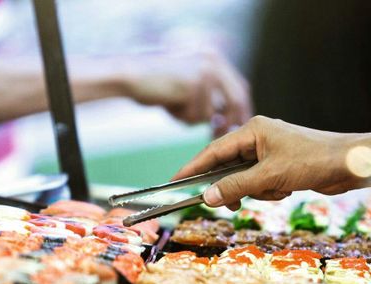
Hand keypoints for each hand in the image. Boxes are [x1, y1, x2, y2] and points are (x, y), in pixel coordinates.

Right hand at [121, 48, 251, 136]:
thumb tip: (229, 118)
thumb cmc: (156, 84)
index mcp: (214, 59)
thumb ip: (210, 94)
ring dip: (192, 118)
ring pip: (211, 114)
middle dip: (230, 122)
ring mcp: (205, 73)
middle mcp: (214, 62)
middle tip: (218, 136)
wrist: (129, 74)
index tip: (237, 129)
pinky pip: (196, 117)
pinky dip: (182, 118)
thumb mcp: (189, 83)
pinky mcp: (194, 86)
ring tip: (173, 106)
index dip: (241, 111)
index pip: (240, 88)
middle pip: (236, 101)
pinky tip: (168, 104)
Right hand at [172, 116, 364, 209]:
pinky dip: (271, 191)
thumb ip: (236, 186)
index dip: (193, 168)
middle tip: (231, 204)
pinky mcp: (282, 165)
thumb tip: (207, 197)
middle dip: (234, 186)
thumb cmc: (313, 161)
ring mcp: (271, 152)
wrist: (349, 164)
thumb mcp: (270, 176)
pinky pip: (263, 183)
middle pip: (229, 166)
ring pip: (246, 179)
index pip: (213, 150)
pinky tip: (287, 189)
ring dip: (258, 191)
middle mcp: (259, 137)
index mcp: (253, 130)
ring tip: (278, 189)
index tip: (174, 182)